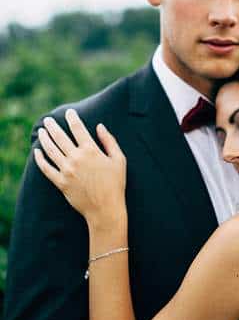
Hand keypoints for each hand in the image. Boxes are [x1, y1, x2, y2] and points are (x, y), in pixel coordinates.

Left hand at [34, 109, 126, 224]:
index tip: (69, 112)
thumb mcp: (119, 160)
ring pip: (51, 150)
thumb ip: (109, 141)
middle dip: (53, 126)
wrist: (105, 208)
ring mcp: (66, 170)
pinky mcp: (60, 182)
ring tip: (42, 131)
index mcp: (91, 151)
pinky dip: (40, 159)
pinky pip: (46, 168)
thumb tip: (100, 127)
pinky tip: (37, 152)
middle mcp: (76, 158)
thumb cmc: (116, 183)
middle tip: (48, 119)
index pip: (78, 129)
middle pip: (60, 137)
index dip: (73, 119)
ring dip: (45, 139)